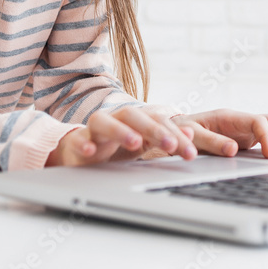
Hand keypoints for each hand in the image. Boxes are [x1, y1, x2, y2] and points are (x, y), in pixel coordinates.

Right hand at [44, 106, 196, 166]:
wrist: (80, 151)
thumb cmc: (116, 147)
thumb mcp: (145, 143)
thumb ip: (167, 138)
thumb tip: (191, 133)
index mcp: (136, 120)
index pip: (158, 121)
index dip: (176, 135)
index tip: (190, 152)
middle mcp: (116, 119)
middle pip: (135, 116)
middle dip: (154, 130)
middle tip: (171, 145)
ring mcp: (95, 129)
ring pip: (104, 122)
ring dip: (120, 131)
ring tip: (135, 142)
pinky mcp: (76, 141)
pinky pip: (78, 139)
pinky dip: (84, 144)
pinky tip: (90, 151)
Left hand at [170, 109, 267, 158]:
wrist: (177, 131)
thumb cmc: (183, 130)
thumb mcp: (192, 135)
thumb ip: (211, 141)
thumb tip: (233, 150)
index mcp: (230, 118)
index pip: (258, 121)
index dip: (267, 137)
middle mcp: (241, 122)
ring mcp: (245, 131)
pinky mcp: (246, 142)